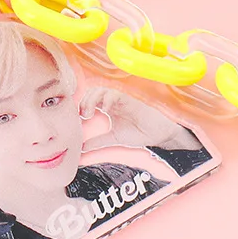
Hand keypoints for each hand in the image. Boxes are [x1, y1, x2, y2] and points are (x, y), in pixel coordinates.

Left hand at [79, 87, 200, 151]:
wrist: (159, 134)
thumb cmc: (139, 133)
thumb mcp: (114, 139)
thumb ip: (97, 142)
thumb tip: (80, 148)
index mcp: (108, 107)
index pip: (89, 100)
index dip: (81, 106)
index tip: (79, 119)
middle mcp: (113, 101)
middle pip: (92, 91)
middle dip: (84, 101)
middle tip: (83, 115)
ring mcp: (121, 98)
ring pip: (101, 89)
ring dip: (92, 99)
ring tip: (90, 112)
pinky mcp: (130, 99)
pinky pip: (115, 94)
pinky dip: (107, 99)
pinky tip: (104, 110)